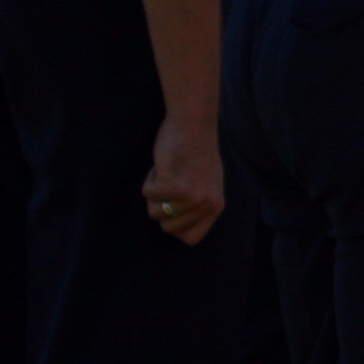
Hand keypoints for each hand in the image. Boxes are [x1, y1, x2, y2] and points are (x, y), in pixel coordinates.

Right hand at [143, 109, 226, 245]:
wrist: (193, 124)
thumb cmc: (196, 150)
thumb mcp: (207, 183)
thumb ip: (198, 205)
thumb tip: (179, 228)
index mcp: (216, 206)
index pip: (191, 239)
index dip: (176, 226)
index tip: (174, 207)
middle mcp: (206, 205)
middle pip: (167, 228)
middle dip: (161, 206)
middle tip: (171, 182)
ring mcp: (191, 197)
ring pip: (154, 212)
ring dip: (154, 192)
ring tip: (169, 172)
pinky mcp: (174, 186)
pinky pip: (147, 193)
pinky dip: (149, 179)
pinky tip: (163, 165)